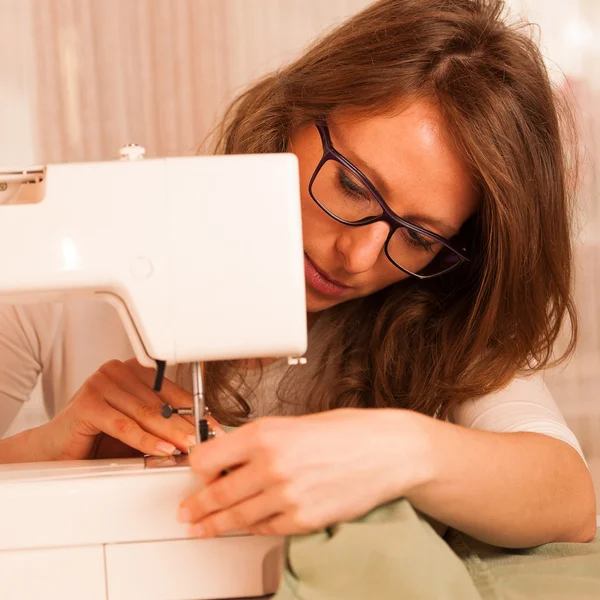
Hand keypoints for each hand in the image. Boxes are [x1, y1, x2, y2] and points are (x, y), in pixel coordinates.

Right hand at [34, 359, 222, 460]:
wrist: (54, 448)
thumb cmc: (98, 436)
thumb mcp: (138, 426)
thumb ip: (163, 425)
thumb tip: (198, 434)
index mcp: (134, 370)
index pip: (173, 391)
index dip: (196, 411)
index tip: (214, 427)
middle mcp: (118, 372)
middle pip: (161, 404)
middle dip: (186, 426)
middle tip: (206, 441)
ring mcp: (101, 384)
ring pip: (145, 414)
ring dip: (170, 435)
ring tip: (189, 448)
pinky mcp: (88, 404)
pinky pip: (125, 425)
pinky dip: (146, 440)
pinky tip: (163, 450)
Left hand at [178, 408, 431, 536]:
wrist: (387, 451)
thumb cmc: (347, 431)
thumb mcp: (296, 423)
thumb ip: (261, 441)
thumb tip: (232, 456)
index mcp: (266, 434)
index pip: (208, 457)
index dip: (198, 468)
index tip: (196, 473)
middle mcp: (271, 464)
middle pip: (217, 493)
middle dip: (197, 506)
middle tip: (187, 512)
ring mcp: (287, 495)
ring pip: (237, 516)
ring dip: (215, 524)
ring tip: (202, 528)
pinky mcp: (303, 519)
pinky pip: (266, 528)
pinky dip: (252, 527)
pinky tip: (244, 526)